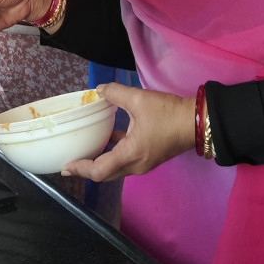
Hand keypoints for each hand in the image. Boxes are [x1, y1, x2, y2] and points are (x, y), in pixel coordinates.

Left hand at [60, 83, 195, 181]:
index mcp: (131, 155)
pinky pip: (126, 161)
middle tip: (70, 164)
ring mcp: (144, 163)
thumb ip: (115, 93)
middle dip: (86, 170)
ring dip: (100, 163)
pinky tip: (109, 137)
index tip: (66, 167)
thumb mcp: (139, 99)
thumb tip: (98, 90)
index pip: (99, 170)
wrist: (198, 122)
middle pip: (106, 174)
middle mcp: (136, 165)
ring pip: (116, 169)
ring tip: (85, 151)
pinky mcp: (149, 157)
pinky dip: (113, 154)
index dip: (81, 169)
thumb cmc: (168, 114)